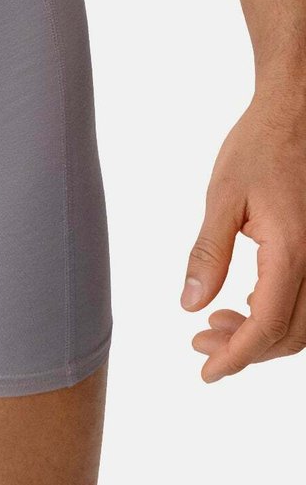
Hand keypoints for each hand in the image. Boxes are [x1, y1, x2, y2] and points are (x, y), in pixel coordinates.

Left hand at [182, 92, 305, 380]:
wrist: (297, 112)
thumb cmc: (259, 145)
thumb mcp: (222, 197)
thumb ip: (208, 254)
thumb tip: (191, 305)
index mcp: (292, 252)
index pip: (267, 327)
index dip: (236, 357)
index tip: (206, 372)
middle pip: (288, 335)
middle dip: (243, 351)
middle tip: (198, 347)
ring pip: (302, 323)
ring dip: (260, 335)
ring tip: (213, 327)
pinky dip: (277, 314)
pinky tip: (242, 305)